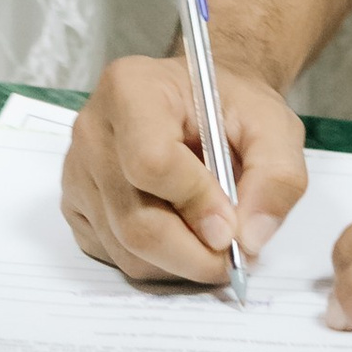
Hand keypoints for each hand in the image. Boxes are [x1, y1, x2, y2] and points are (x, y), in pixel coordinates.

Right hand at [62, 55, 309, 290]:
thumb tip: (249, 239)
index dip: (196, 203)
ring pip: (126, 249)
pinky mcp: (75, 207)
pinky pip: (113, 257)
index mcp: (131, 89)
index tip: (232, 225)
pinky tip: (181, 235)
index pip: (151, 162)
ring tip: (212, 239)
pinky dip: (156, 263)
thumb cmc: (230, 107)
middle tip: (235, 255)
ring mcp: (76, 172)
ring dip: (179, 263)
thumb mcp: (273, 125)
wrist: (201, 103)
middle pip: (135, 220)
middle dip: (194, 253)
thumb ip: (277, 177)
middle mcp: (92, 130)